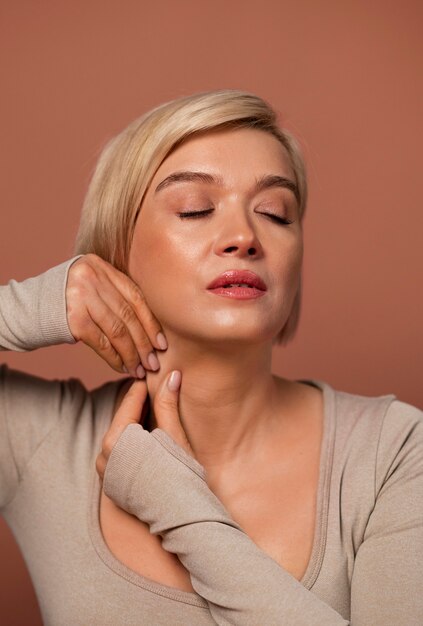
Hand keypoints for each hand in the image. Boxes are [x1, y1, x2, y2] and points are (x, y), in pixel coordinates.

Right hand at [66, 254, 166, 376]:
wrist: (32, 307)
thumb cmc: (71, 300)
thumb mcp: (94, 287)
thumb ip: (117, 296)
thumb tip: (152, 330)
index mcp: (103, 267)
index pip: (136, 297)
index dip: (152, 323)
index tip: (162, 344)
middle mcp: (93, 278)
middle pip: (128, 315)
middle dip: (144, 343)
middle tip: (154, 363)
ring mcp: (82, 297)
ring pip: (117, 331)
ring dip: (131, 354)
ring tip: (140, 369)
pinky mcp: (73, 318)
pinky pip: (101, 342)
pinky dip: (114, 357)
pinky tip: (122, 367)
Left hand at [96, 371, 193, 482]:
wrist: (181, 517)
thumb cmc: (180, 476)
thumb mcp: (174, 435)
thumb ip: (168, 403)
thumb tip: (172, 375)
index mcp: (116, 442)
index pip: (128, 403)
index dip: (142, 387)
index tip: (151, 374)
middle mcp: (104, 457)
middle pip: (122, 419)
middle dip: (138, 404)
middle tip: (153, 387)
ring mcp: (106, 471)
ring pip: (120, 436)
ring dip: (134, 422)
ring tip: (153, 408)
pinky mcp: (112, 483)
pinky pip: (119, 453)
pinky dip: (132, 441)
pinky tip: (148, 435)